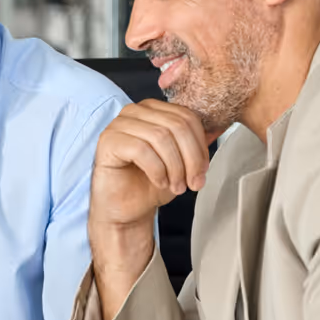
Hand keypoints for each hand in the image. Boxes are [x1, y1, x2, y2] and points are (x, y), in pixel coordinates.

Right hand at [89, 100, 211, 319]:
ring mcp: (119, 124)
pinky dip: (157, 170)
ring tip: (176, 186)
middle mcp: (135, 111)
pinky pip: (140, 149)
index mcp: (154, 110)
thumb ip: (193, 145)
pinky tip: (159, 182)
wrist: (126, 209)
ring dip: (175, 167)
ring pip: (160, 136)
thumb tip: (212, 136)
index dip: (200, 146)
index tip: (203, 172)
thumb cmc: (150, 184)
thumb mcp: (181, 162)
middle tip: (193, 183)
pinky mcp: (108, 141)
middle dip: (191, 158)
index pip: (187, 117)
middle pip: (176, 125)